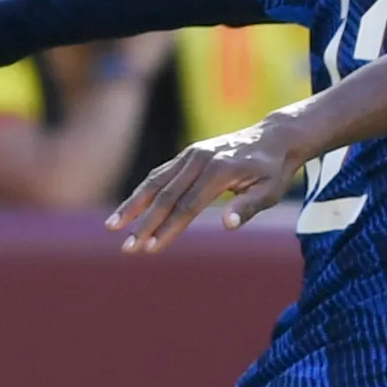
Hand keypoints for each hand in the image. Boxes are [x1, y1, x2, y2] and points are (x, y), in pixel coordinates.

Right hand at [108, 122, 305, 249]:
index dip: (168, 229)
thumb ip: (247, 207)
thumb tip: (227, 225)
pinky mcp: (186, 155)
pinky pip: (160, 174)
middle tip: (127, 248)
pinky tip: (129, 209)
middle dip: (144, 224)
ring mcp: (190, 155)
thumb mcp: (270, 191)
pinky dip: (142, 191)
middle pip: (165, 196)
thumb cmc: (273, 170)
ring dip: (132, 205)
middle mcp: (199, 159)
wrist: (273, 138)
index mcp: (219, 170)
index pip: (188, 206)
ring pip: (155, 182)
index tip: (151, 248)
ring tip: (113, 226)